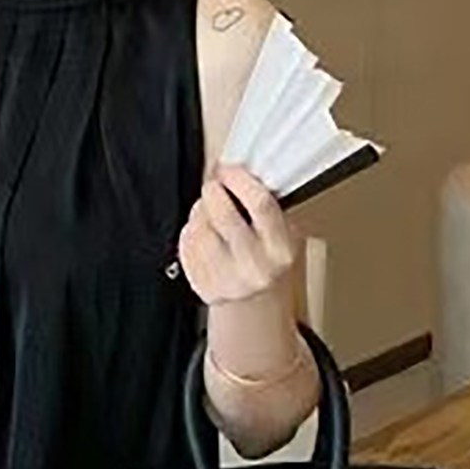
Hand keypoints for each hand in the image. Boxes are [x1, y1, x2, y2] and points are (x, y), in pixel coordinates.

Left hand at [177, 163, 299, 307]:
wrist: (254, 300)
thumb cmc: (267, 259)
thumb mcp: (283, 232)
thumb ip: (267, 206)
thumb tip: (242, 169)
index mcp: (280, 250)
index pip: (260, 204)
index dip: (240, 179)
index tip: (229, 168)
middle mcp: (255, 267)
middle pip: (223, 214)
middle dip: (214, 190)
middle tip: (215, 184)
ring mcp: (227, 279)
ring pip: (199, 228)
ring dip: (199, 210)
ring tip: (208, 210)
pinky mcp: (203, 285)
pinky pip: (187, 245)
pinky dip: (190, 231)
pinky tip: (201, 231)